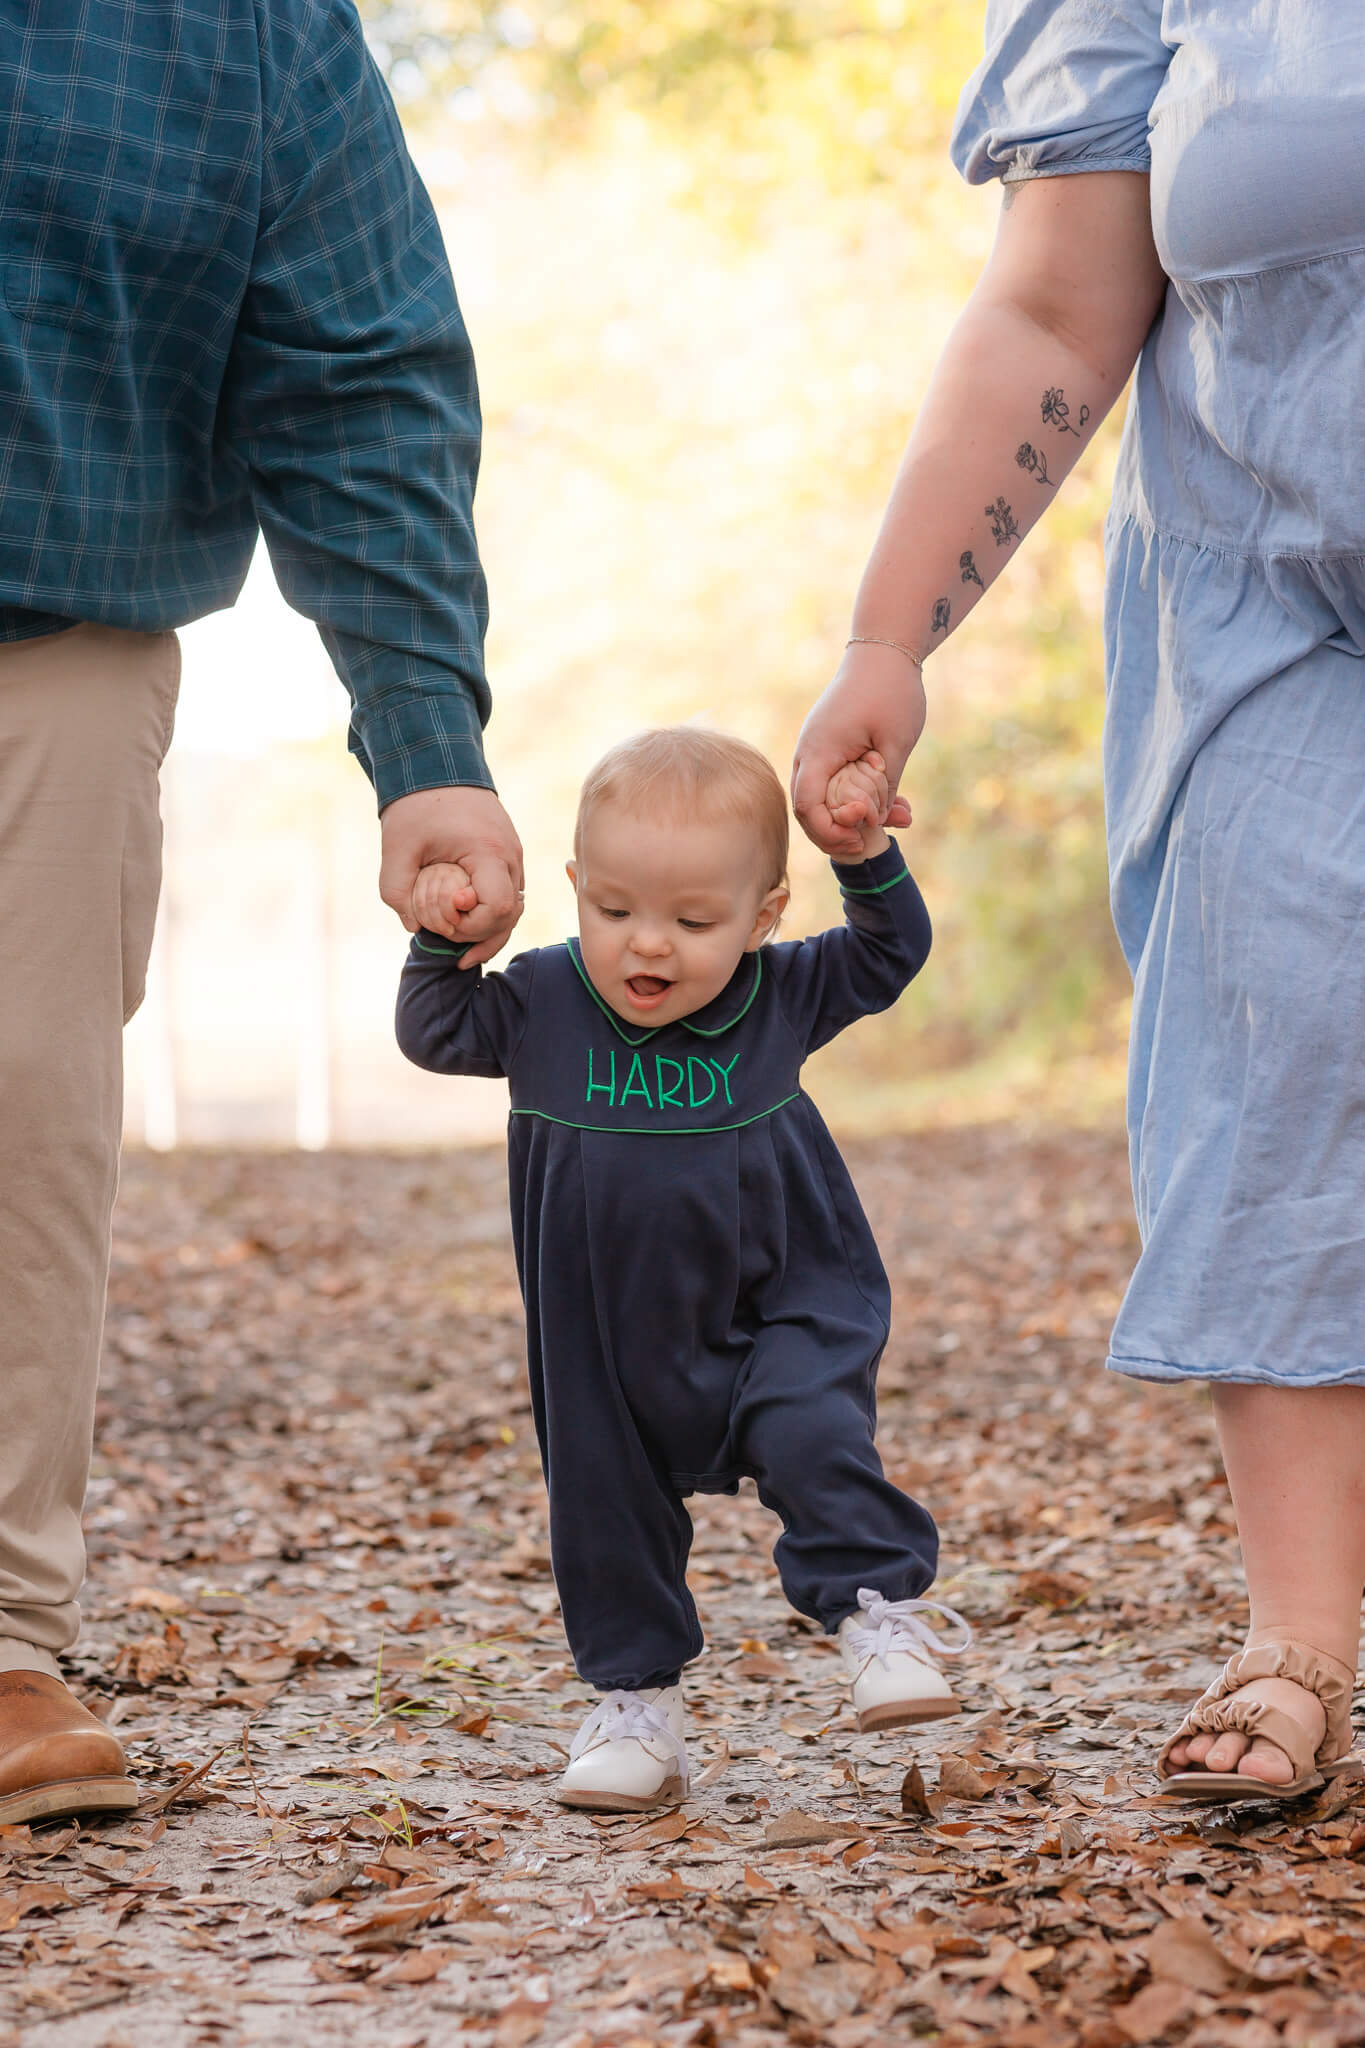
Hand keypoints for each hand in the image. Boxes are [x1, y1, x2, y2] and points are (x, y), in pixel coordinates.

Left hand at [379, 786, 523, 967]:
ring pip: (512, 910)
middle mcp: (511, 857)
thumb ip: (397, 890)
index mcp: (489, 852)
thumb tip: (414, 928)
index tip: (446, 915)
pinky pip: (506, 896)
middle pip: (510, 916)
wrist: (438, 765)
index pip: (499, 908)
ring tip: (460, 953)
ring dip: (486, 931)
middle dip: (477, 934)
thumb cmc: (416, 805)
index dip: (474, 924)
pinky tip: (465, 928)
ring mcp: (513, 858)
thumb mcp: (396, 847)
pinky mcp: (507, 858)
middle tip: (445, 936)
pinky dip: (488, 916)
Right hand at [791, 645, 923, 858]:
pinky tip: (891, 805)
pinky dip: (855, 799)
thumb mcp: (896, 743)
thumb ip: (884, 786)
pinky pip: (833, 783)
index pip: (807, 806)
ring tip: (891, 822)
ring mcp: (816, 750)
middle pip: (806, 809)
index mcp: (819, 750)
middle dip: (835, 833)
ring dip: (849, 817)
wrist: (884, 650)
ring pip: (820, 799)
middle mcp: (809, 752)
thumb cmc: (891, 690)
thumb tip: (875, 822)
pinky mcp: (829, 748)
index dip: (829, 831)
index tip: (860, 838)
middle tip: (867, 844)